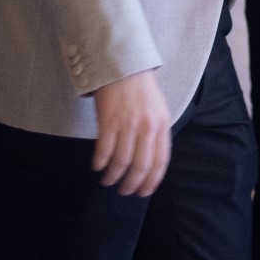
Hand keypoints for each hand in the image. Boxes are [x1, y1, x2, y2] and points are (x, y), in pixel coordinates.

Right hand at [93, 68, 172, 196]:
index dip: (152, 181)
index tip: (144, 192)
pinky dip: (100, 162)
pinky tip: (97, 167)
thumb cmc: (141, 90)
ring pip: (121, 162)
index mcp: (162, 125)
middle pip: (141, 166)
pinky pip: (104, 150)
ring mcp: (128, 124)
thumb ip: (156, 134)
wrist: (124, 66)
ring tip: (108, 181)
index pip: (161, 162)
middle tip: (124, 192)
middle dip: (132, 184)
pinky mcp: (109, 120)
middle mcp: (147, 127)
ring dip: (113, 176)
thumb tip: (150, 162)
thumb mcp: (158, 110)